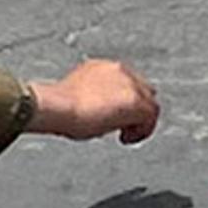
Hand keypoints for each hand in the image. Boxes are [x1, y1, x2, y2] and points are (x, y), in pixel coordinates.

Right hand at [31, 56, 159, 143]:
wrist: (57, 106)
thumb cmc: (57, 106)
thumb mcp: (75, 97)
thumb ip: (90, 99)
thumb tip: (93, 114)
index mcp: (103, 68)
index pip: (124, 82)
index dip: (122, 101)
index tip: (114, 115)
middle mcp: (119, 71)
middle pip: (142, 90)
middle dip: (136, 109)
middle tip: (125, 126)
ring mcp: (129, 84)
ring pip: (149, 104)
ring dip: (140, 122)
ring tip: (126, 135)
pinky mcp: (135, 101)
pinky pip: (150, 118)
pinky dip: (141, 131)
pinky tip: (125, 139)